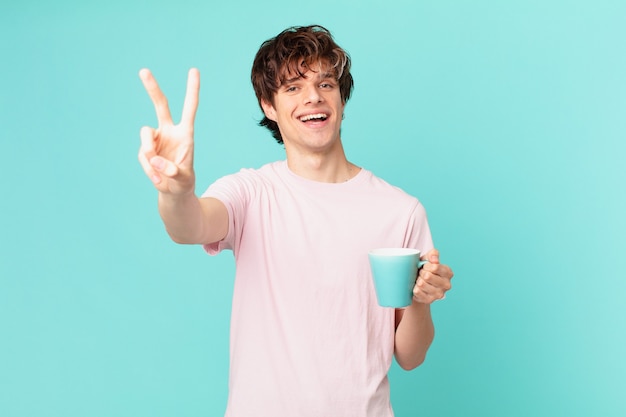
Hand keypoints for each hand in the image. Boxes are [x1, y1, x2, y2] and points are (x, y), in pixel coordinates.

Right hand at [138, 68, 199, 194]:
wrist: (173, 191)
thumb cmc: (183, 182)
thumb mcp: (183, 179)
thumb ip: (173, 171)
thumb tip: (156, 160)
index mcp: (186, 133)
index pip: (190, 108)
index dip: (192, 90)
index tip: (194, 70)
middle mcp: (169, 131)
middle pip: (160, 105)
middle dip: (152, 88)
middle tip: (143, 70)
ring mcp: (155, 139)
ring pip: (144, 135)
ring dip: (149, 153)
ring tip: (159, 172)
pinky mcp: (145, 149)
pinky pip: (142, 155)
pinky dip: (148, 168)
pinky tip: (157, 178)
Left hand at [412, 249, 453, 303]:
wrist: (418, 284)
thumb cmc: (424, 269)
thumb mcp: (428, 258)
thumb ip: (433, 254)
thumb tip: (434, 259)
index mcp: (448, 273)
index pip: (435, 267)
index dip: (426, 265)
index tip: (425, 266)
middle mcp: (446, 285)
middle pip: (428, 276)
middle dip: (421, 273)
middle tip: (421, 274)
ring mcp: (439, 294)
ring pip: (422, 284)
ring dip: (417, 280)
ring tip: (419, 280)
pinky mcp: (430, 301)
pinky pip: (417, 292)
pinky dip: (414, 288)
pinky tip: (417, 287)